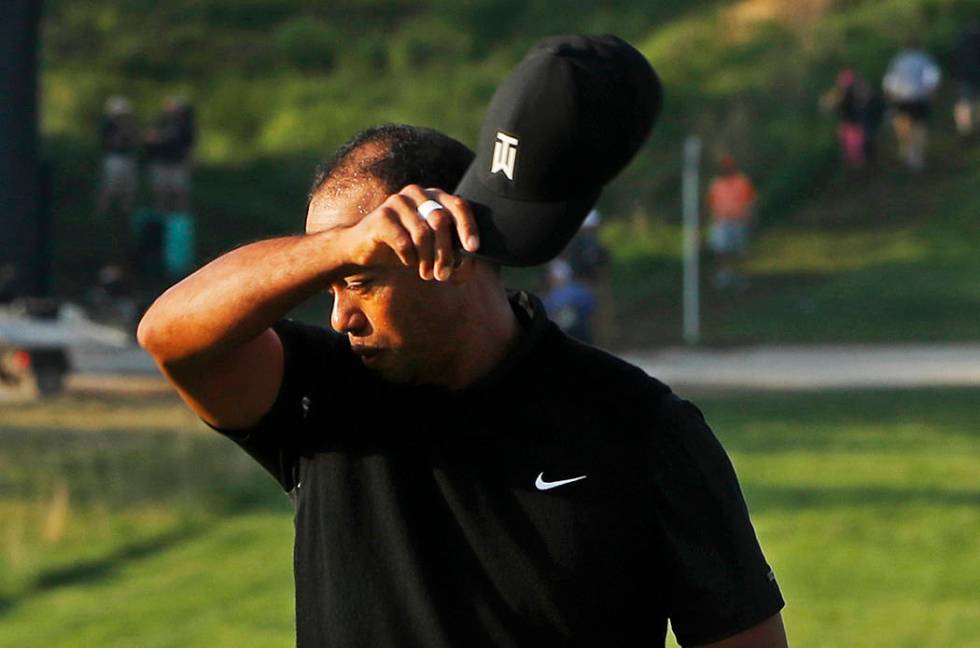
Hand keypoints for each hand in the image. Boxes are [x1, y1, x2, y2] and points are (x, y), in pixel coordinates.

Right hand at [345, 184, 479, 280]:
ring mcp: (398, 201)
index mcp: (435, 197)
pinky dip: (409, 257)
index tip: (473, 249)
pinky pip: (404, 241)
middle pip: (441, 221)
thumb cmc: (404, 248)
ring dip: (427, 259)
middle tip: (443, 276)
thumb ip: (452, 255)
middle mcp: (417, 193)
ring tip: (426, 275)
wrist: (363, 249)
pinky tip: (408, 262)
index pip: (459, 206)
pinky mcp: (382, 216)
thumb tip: (468, 266)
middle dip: (446, 253)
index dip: (468, 227)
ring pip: (423, 233)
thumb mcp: (432, 251)